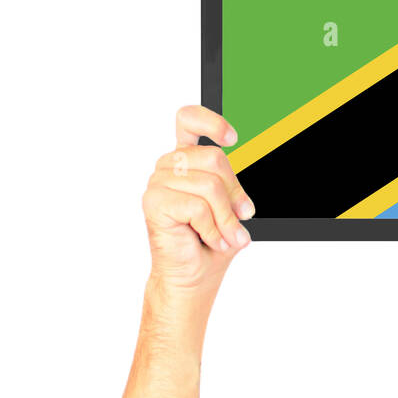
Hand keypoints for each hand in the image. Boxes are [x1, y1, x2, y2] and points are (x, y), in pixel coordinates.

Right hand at [142, 105, 254, 292]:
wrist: (192, 277)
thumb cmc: (210, 245)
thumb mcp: (231, 211)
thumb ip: (233, 192)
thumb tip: (243, 199)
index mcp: (186, 161)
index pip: (188, 120)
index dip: (211, 121)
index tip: (233, 138)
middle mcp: (169, 167)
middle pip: (214, 158)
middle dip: (235, 194)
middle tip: (241, 220)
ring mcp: (158, 183)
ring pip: (210, 186)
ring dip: (226, 219)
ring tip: (226, 236)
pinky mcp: (154, 202)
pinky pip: (198, 207)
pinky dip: (213, 229)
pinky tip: (211, 240)